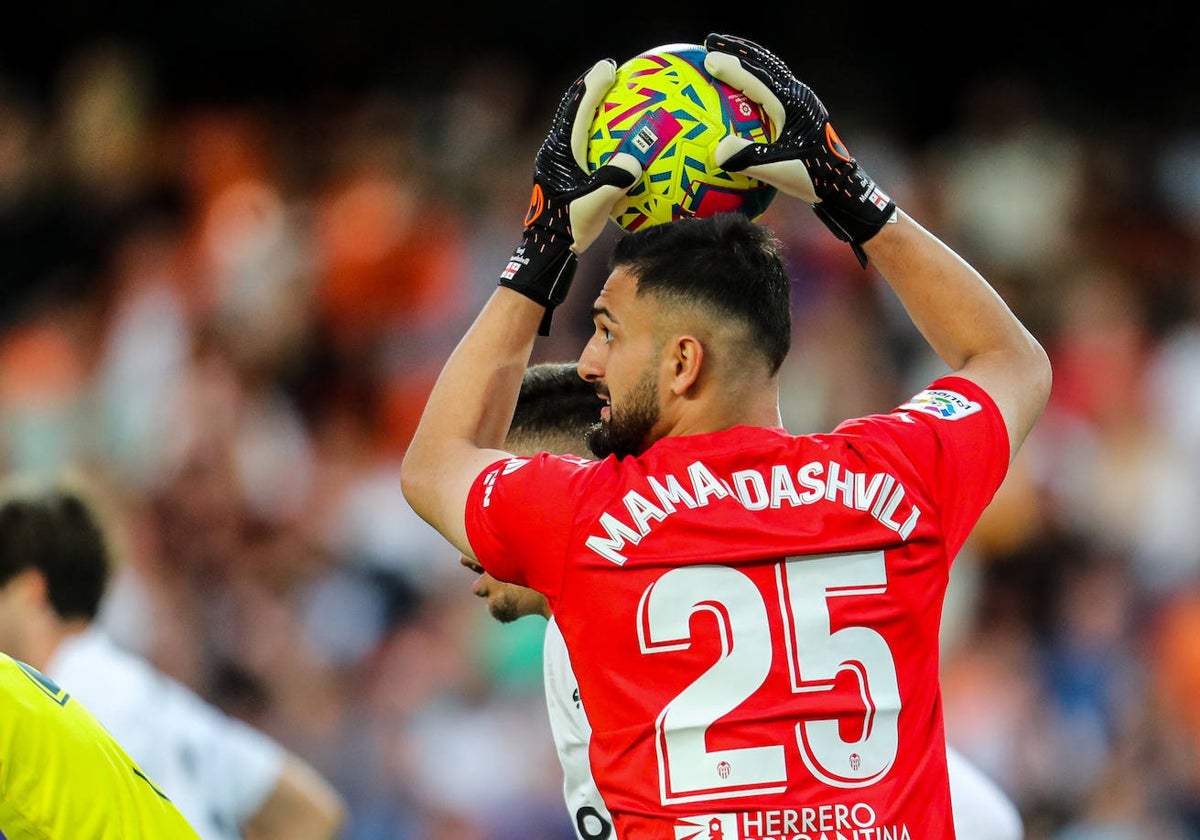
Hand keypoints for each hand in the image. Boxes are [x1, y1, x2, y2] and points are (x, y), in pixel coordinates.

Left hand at [499, 60, 640, 334]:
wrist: (545, 251)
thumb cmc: (567, 227)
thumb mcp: (595, 203)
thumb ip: (615, 179)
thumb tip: (637, 158)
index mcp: (560, 152)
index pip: (577, 109)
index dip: (594, 85)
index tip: (609, 67)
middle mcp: (553, 153)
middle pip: (571, 111)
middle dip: (589, 91)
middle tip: (608, 75)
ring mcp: (554, 165)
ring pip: (573, 129)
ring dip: (589, 113)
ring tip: (609, 102)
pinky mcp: (559, 178)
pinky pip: (579, 148)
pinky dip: (594, 137)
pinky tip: (610, 144)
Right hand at [703, 33, 896, 266]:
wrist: (839, 182)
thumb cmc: (812, 176)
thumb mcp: (779, 170)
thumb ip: (749, 159)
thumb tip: (718, 151)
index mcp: (792, 105)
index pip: (758, 79)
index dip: (733, 68)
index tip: (710, 59)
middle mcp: (797, 96)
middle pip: (764, 64)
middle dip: (737, 51)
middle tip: (711, 42)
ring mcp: (799, 100)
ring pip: (769, 70)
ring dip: (747, 59)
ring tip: (723, 52)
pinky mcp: (798, 108)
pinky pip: (771, 83)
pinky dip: (753, 75)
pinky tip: (738, 83)